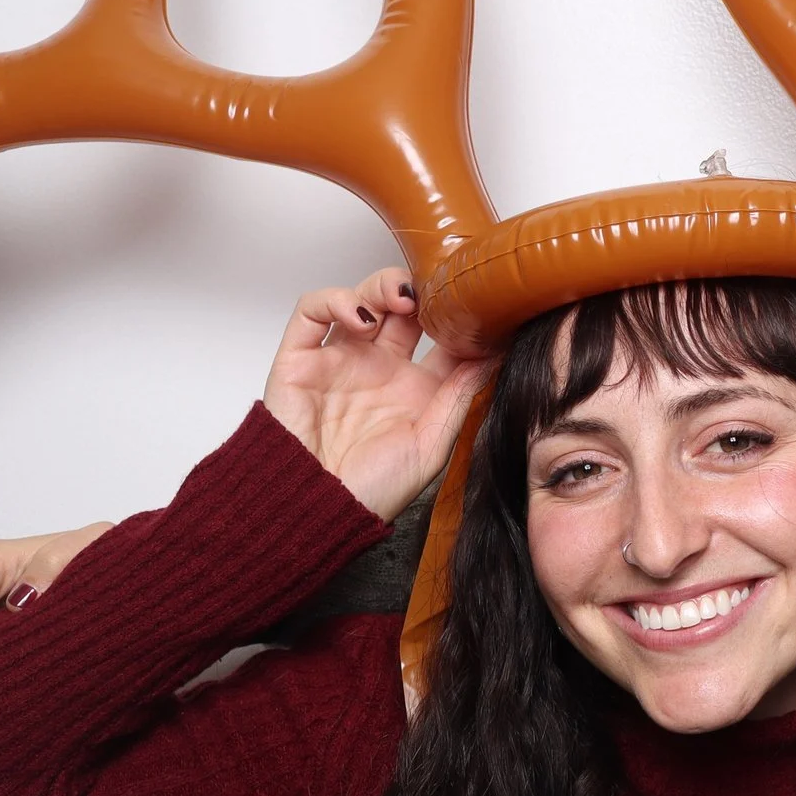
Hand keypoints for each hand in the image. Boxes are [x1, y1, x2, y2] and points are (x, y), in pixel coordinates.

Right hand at [263, 267, 495, 521]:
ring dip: (381, 286)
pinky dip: (335, 300)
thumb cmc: (372, 490)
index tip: (479, 306)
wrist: (317, 510)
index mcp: (413, 388)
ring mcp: (339, 359)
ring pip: (360, 298)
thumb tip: (495, 351)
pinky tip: (360, 318)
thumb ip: (459, 395)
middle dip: (421, 290)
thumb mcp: (432, 444)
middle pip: (401, 307)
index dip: (458, 318)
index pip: (440, 337)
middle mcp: (377, 368)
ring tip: (402, 299)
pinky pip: (311, 311)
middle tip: (437, 292)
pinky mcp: (300, 358)